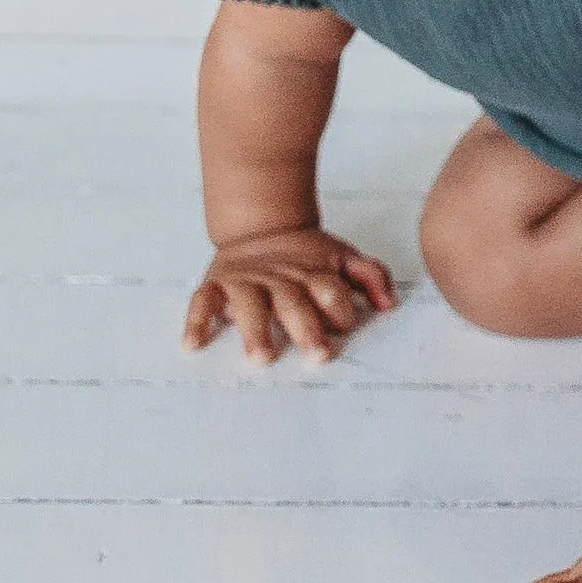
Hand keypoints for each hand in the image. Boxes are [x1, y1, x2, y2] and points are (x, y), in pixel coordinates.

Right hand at [183, 225, 394, 361]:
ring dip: (255, 330)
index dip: (339, 309)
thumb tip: (389, 304)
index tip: (343, 325)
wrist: (262, 226)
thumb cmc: (307, 254)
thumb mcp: (343, 257)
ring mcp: (247, 281)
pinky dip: (196, 321)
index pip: (331, 292)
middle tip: (316, 354)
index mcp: (313, 273)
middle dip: (307, 328)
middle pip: (295, 303)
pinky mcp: (218, 284)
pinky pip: (202, 301)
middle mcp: (280, 279)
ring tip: (261, 356)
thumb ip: (371, 277)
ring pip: (250, 305)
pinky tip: (192, 344)